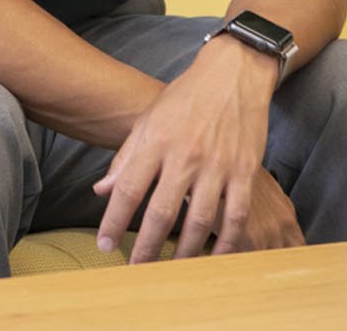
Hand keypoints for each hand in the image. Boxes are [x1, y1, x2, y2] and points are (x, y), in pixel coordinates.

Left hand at [93, 34, 288, 260]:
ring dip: (184, 253)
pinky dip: (226, 244)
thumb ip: (125, 157)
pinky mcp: (245, 171)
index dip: (113, 221)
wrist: (232, 74)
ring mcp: (218, 165)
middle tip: (135, 270)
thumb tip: (102, 191)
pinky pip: (235, 217)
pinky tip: (214, 259)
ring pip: (199, 222)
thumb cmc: (186, 97)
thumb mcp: (148, 120)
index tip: (104, 245)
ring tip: (171, 272)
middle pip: (161, 213)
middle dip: (145, 248)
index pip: (128, 190)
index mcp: (156, 141)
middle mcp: (185, 155)